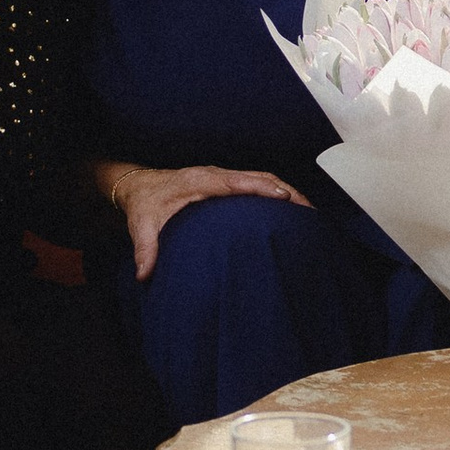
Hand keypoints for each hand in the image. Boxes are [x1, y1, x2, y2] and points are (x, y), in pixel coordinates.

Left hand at [100, 160, 309, 282]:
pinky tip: (291, 209)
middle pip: (258, 177)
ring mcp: (224, 177)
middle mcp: (215, 175)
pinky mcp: (227, 183)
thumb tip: (144, 274)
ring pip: (262, 178)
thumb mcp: (141, 224)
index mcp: (199, 181)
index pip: (235, 181)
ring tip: (310, 212)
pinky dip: (277, 191)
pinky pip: (257, 183)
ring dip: (286, 190)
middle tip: (310, 211)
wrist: (139, 185)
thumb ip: (145, 249)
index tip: (284, 197)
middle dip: (286, 190)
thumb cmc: (145, 203)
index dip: (261, 187)